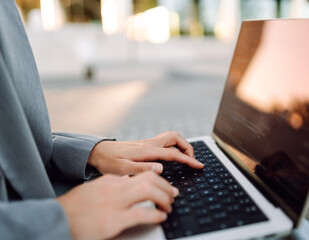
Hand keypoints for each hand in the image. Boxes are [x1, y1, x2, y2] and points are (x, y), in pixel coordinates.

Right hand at [57, 172, 177, 239]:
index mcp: (112, 181)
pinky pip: (142, 213)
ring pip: (148, 191)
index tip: (167, 187)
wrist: (58, 219)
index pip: (142, 174)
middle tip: (173, 196)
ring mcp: (115, 203)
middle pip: (149, 179)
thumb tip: (126, 180)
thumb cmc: (76, 207)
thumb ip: (112, 184)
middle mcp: (115, 188)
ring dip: (164, 198)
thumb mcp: (95, 189)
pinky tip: (160, 217)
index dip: (159, 180)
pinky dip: (155, 214)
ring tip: (169, 207)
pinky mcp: (113, 220)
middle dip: (166, 187)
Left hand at [88, 131, 202, 175]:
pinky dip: (174, 146)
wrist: (98, 152)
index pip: (173, 154)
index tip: (199, 165)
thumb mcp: (123, 170)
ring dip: (181, 145)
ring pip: (171, 137)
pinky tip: (172, 155)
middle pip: (175, 138)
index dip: (188, 160)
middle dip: (188, 147)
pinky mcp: (145, 144)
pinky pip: (165, 141)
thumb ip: (142, 169)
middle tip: (192, 160)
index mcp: (147, 151)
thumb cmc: (109, 162)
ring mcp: (148, 143)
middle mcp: (149, 144)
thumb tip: (161, 168)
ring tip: (186, 157)